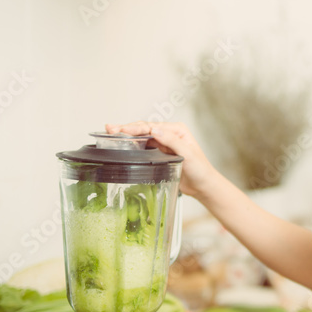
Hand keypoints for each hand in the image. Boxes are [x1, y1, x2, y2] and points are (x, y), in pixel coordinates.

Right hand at [104, 121, 219, 199]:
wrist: (202, 185)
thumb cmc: (200, 169)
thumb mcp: (188, 154)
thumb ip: (172, 141)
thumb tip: (156, 130)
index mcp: (177, 130)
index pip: (152, 126)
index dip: (135, 128)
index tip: (121, 130)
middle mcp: (169, 134)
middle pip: (144, 129)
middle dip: (126, 128)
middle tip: (109, 128)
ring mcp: (163, 143)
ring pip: (141, 137)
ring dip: (127, 136)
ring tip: (110, 133)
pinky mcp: (159, 154)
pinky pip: (143, 147)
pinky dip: (132, 146)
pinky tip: (121, 145)